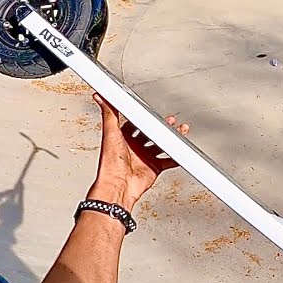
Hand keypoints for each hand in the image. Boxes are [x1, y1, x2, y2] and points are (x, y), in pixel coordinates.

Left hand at [88, 93, 188, 208]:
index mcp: (122, 138)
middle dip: (161, 127)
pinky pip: (168, 161)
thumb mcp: (110, 132)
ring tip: (180, 130)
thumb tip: (100, 97)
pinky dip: (176, 157)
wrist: (118, 185)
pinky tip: (182, 151)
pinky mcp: (153, 168)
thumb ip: (109, 113)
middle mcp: (134, 148)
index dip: (144, 118)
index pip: (136, 123)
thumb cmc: (110, 162)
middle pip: (151, 133)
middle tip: (170, 121)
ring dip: (171, 138)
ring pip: (161, 145)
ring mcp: (144, 158)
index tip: (152, 112)